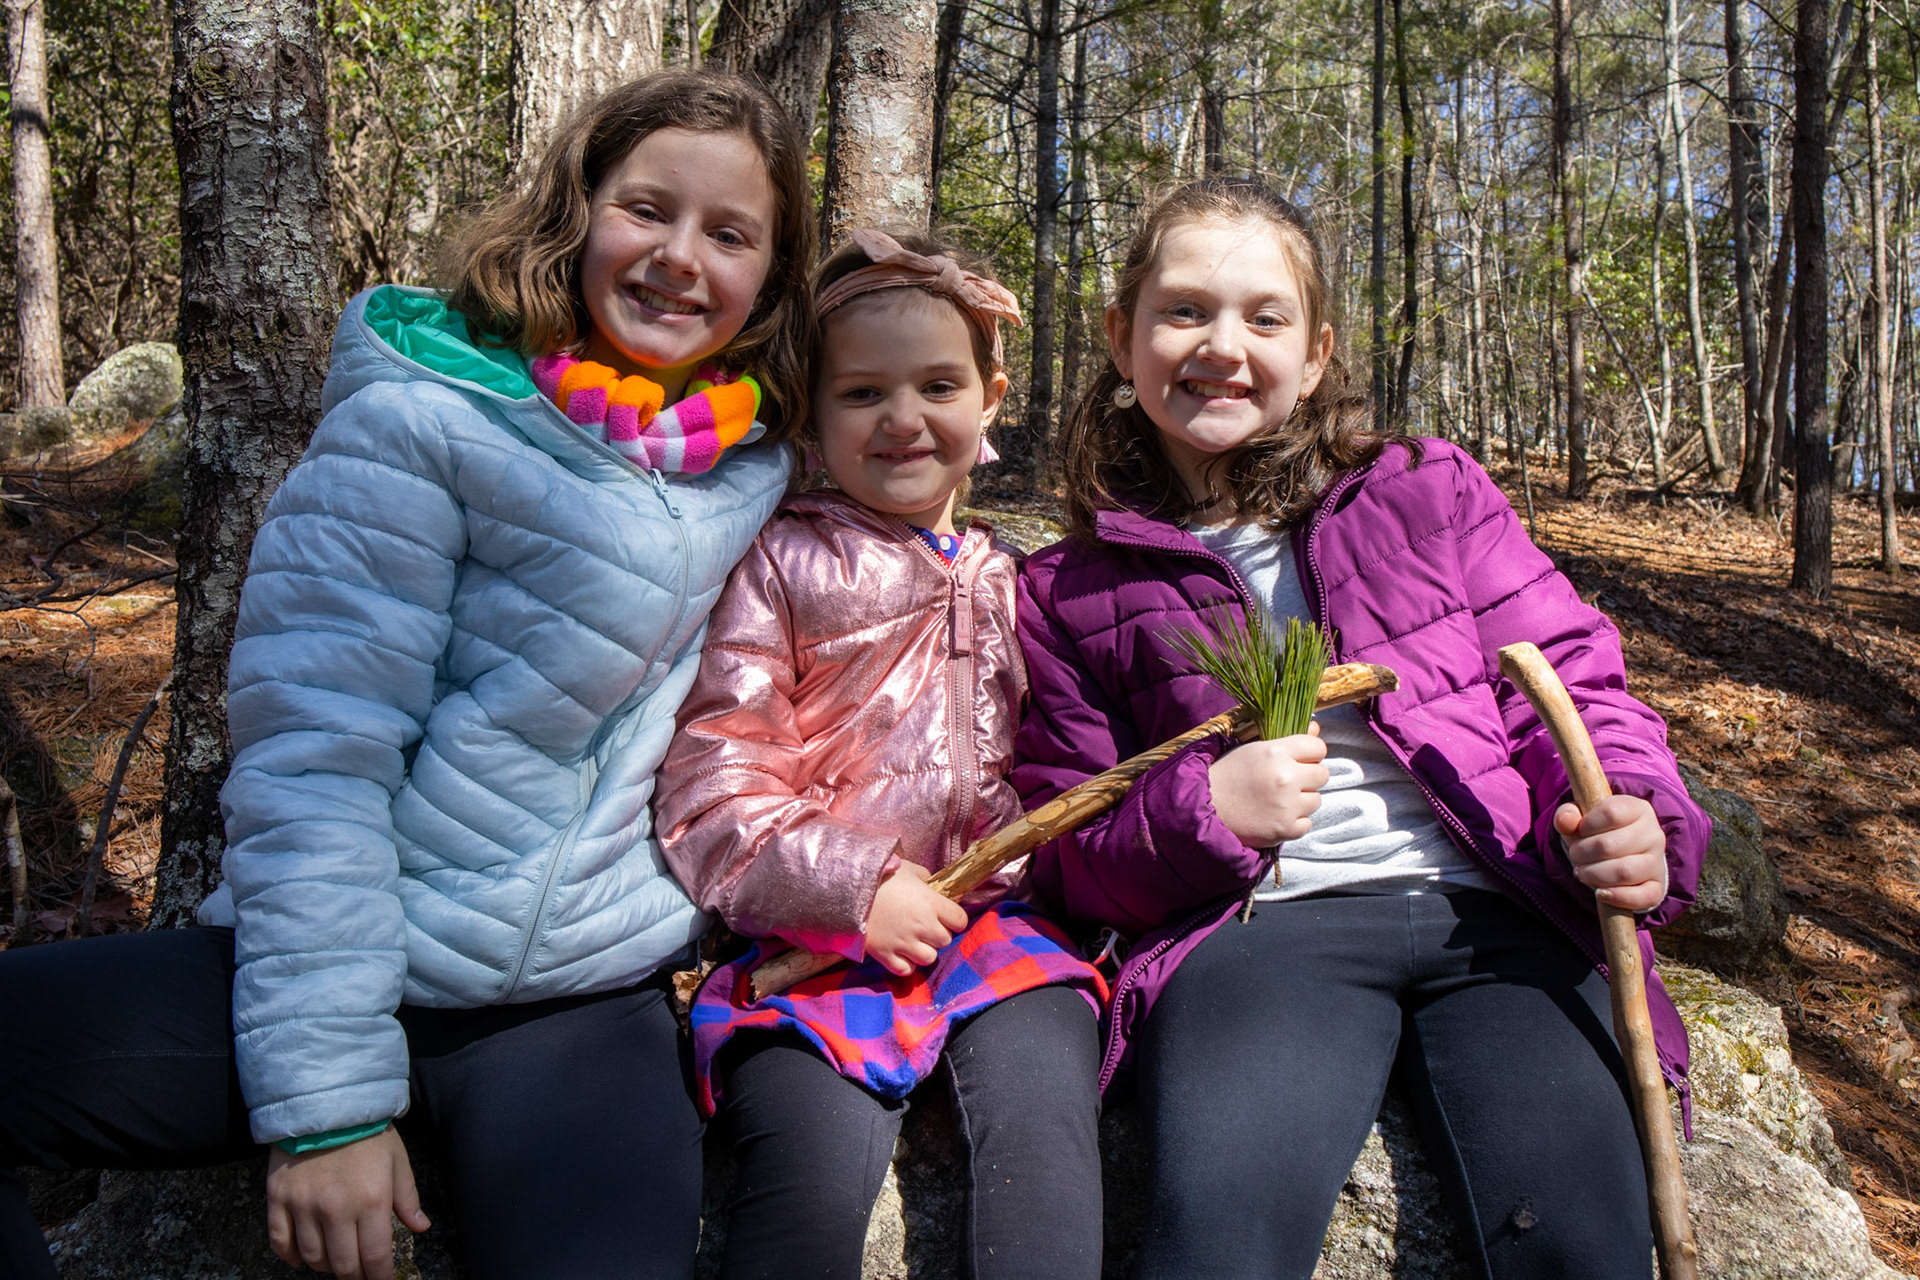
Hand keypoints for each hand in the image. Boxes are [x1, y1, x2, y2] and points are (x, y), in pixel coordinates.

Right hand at [265, 1124, 428, 1278]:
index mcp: (372, 1200)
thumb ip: (407, 1198)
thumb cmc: (367, 1132)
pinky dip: (290, 1257)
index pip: (375, 1257)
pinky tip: (302, 1256)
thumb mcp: (397, 1161)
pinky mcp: (278, 1199)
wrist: (326, 1103)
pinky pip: (280, 1243)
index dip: (379, 1277)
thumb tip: (421, 1228)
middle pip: (343, 1265)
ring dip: (325, 1265)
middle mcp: (336, 1208)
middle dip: (354, 1275)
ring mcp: (304, 1205)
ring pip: (312, 1258)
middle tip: (358, 1272)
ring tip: (334, 1257)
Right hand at [864, 861, 968, 975]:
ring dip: (924, 950)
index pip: (960, 920)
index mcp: (931, 903)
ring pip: (929, 959)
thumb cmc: (880, 874)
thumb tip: (932, 884)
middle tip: (925, 926)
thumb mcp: (907, 868)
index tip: (945, 915)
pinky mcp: (885, 954)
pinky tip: (901, 952)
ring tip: (913, 940)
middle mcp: (922, 926)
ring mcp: (904, 943)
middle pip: (945, 940)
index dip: (954, 918)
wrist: (847, 888)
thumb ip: (925, 878)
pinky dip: (907, 964)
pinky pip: (906, 970)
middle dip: (938, 934)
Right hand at [1207, 726, 1329, 847]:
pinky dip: (1294, 822)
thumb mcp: (1253, 749)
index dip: (1310, 754)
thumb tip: (1316, 727)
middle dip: (1308, 777)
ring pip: (1316, 800)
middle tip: (1287, 782)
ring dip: (1301, 801)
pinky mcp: (1285, 829)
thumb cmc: (1227, 774)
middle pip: (1322, 774)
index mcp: (1275, 752)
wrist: (1203, 808)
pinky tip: (1275, 816)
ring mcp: (1287, 805)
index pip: (1318, 747)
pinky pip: (1306, 823)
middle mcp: (1285, 777)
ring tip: (1278, 800)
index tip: (1299, 760)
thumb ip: (1287, 739)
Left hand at [1556, 794, 1668, 912]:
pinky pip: (1642, 897)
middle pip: (1611, 845)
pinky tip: (1600, 893)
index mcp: (1638, 809)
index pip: (1611, 812)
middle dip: (1582, 853)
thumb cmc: (1598, 834)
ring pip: (1624, 872)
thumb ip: (1568, 815)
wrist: (1619, 858)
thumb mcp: (1581, 820)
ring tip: (1583, 872)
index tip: (1579, 831)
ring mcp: (1657, 862)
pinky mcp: (1657, 887)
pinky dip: (1617, 897)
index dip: (1587, 824)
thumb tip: (1566, 821)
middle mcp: (1653, 834)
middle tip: (1575, 855)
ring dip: (1594, 875)